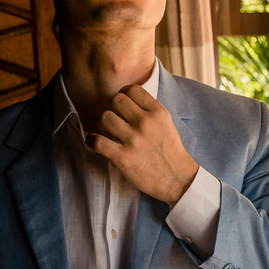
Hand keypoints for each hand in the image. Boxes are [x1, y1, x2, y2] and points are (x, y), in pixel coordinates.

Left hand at [90, 85, 198, 204]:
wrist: (177, 179)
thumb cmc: (170, 152)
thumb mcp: (167, 124)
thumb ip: (149, 111)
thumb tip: (126, 101)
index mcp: (157, 112)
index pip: (132, 89)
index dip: (123, 95)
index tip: (121, 105)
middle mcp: (145, 123)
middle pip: (115, 100)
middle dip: (111, 109)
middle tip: (114, 120)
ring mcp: (133, 140)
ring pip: (104, 118)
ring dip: (101, 125)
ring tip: (106, 133)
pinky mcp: (123, 157)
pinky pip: (96, 141)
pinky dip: (91, 141)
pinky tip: (95, 144)